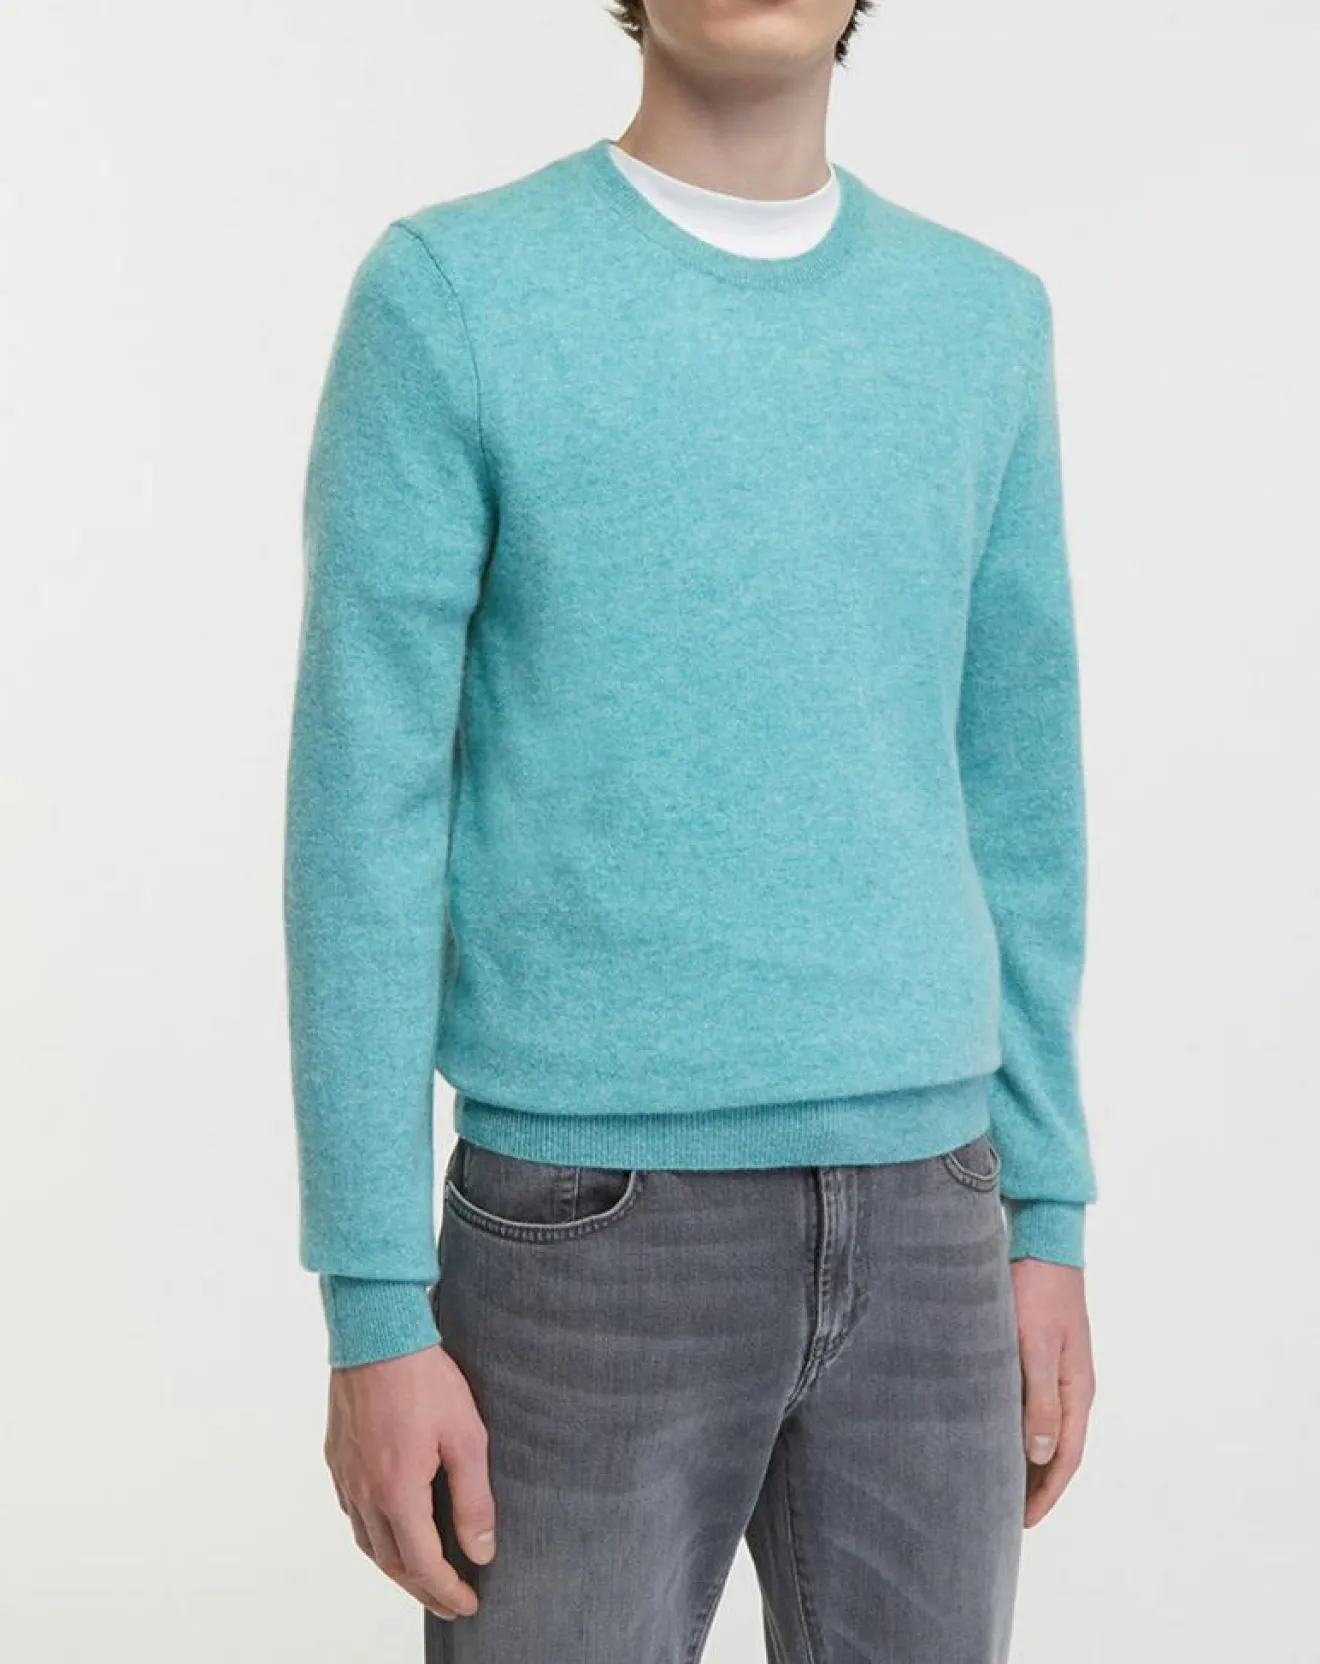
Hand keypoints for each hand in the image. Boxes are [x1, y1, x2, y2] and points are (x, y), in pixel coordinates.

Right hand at [325, 1344, 494, 1619]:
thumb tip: (481, 1551)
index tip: (468, 1604)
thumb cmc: (424, 1377)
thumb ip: (473, 1499)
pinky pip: (352, 1514)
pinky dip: (374, 1536)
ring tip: (424, 1577)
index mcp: (397, 1493)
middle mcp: (364, 1493)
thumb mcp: (466, 1436)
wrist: (376, 1330)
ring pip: (368, 1542)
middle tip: (451, 1602)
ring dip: (397, 1567)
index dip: (447, 1591)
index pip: (423, 1564)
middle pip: (392, 1563)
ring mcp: (345, 1476)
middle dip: (424, 1589)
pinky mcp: (337, 1457)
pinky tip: (390, 1530)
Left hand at [1010, 1259, 1094, 1527]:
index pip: (1067, 1457)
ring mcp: (1058, 1371)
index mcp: (1078, 1390)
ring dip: (1027, 1459)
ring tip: (999, 1484)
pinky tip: (995, 1432)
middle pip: (1058, 1450)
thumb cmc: (1038, 1292)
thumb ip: (1040, 1401)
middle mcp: (1073, 1386)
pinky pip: (1033, 1405)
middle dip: (1037, 1485)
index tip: (1024, 1522)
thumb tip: (1041, 1454)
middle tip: (1006, 1514)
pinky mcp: (1040, 1355)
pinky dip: (1019, 1429)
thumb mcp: (1037, 1348)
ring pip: (1045, 1429)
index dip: (1047, 1492)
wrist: (1043, 1242)